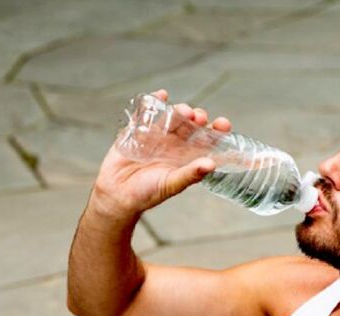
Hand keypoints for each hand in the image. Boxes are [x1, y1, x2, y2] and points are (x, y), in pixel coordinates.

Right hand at [91, 89, 231, 218]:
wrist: (117, 195)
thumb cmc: (147, 194)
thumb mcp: (171, 184)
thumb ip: (190, 174)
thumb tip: (211, 165)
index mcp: (186, 156)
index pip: (207, 140)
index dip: (217, 131)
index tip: (223, 124)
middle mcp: (174, 144)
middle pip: (190, 124)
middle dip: (197, 118)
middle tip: (198, 118)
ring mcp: (156, 136)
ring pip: (171, 116)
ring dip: (179, 110)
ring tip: (183, 111)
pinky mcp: (137, 130)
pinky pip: (145, 112)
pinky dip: (152, 101)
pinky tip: (161, 95)